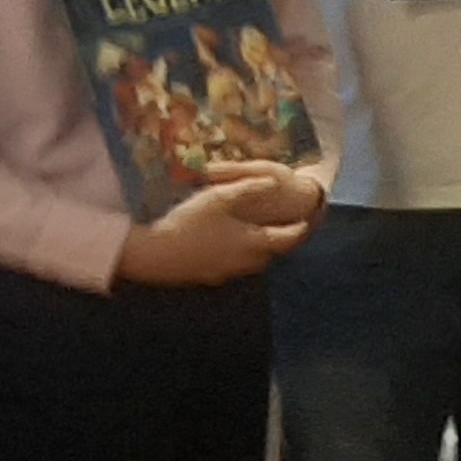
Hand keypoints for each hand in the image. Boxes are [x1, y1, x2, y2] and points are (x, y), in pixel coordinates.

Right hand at [116, 166, 322, 284]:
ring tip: (252, 234)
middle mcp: (244, 262)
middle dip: (278, 242)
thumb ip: (249, 188)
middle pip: (270, 254)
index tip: (306, 221)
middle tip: (280, 228)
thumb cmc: (189, 222)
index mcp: (252, 242)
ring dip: (256, 250)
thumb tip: (274, 182)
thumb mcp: (219, 197)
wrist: (155, 256)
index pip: (287, 239)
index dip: (299, 229)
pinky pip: (230, 268)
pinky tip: (221, 245)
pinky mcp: (208, 278)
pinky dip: (235, 257)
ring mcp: (225, 274)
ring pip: (250, 264)